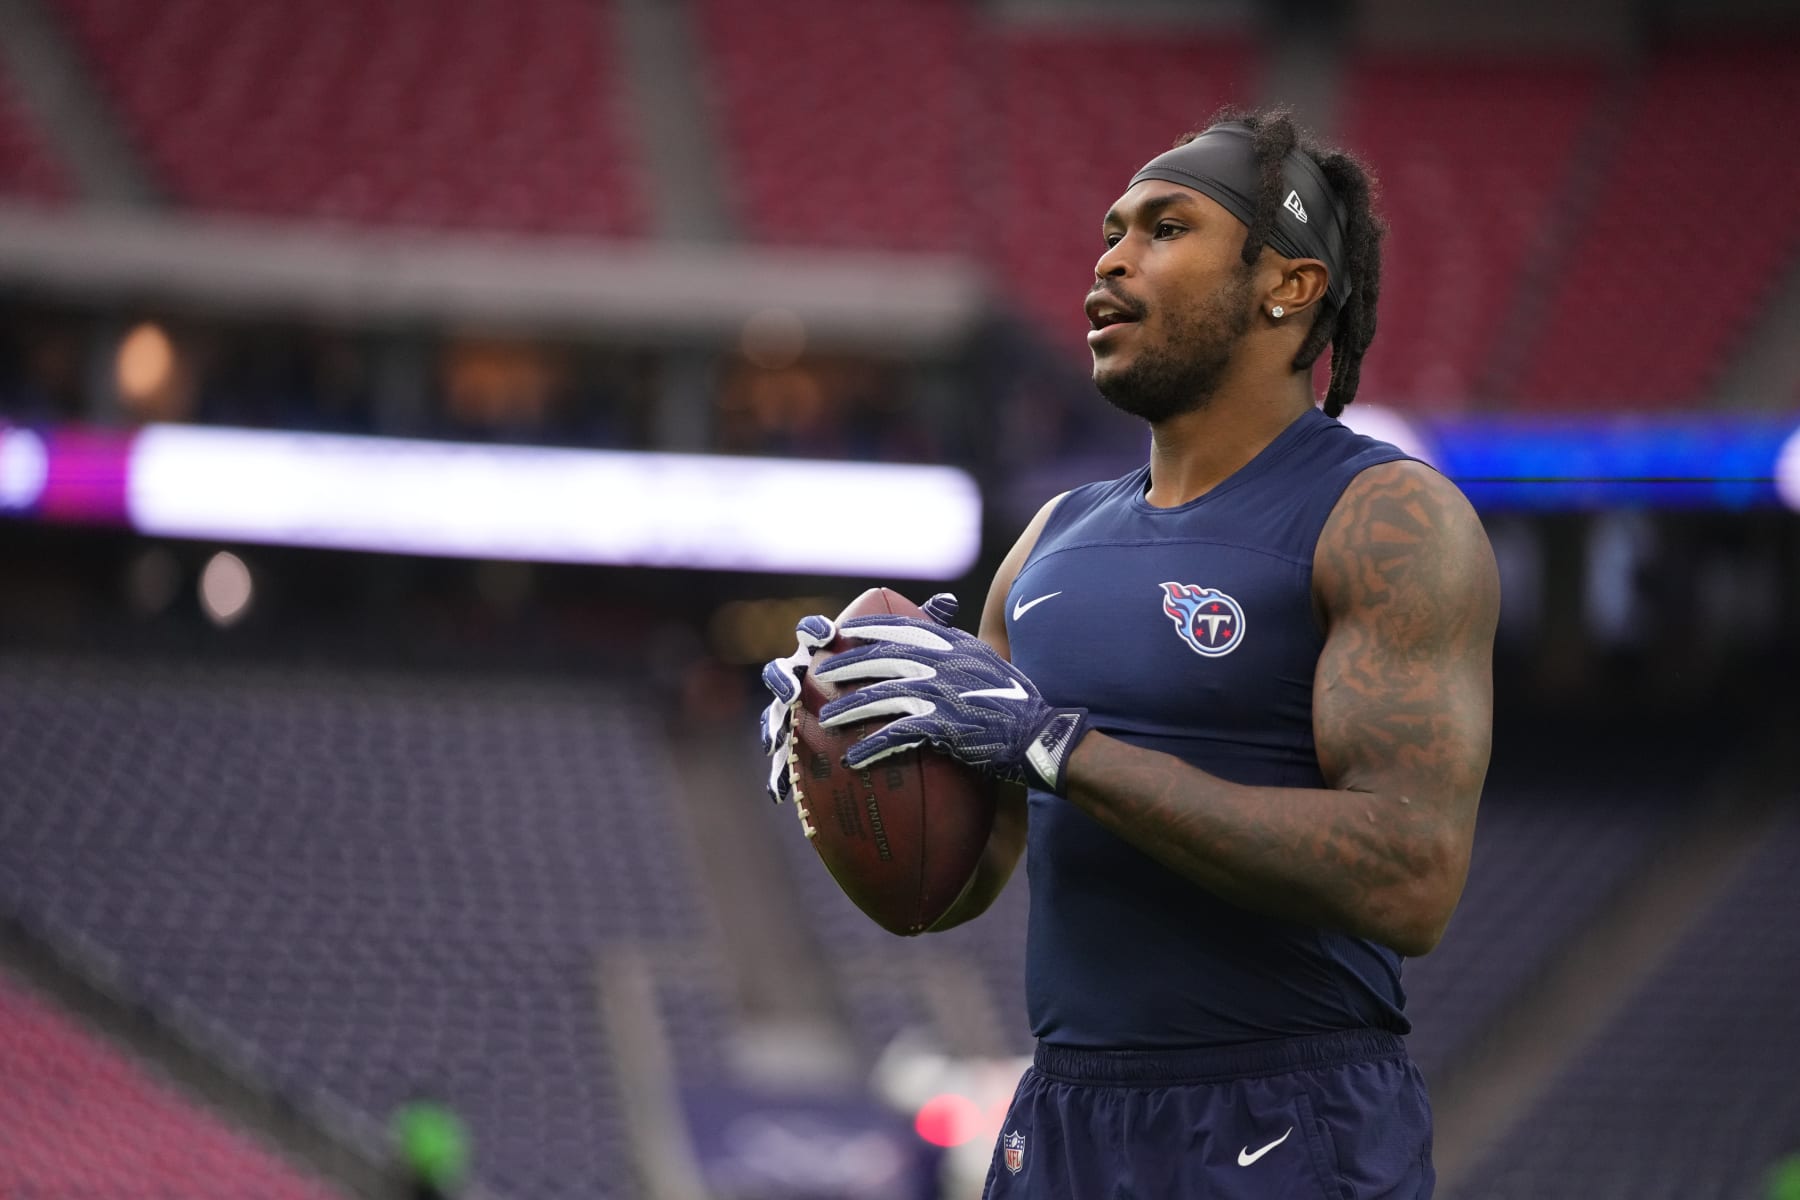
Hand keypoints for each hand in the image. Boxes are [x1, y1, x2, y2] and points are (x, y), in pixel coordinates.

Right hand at [758, 592, 959, 803]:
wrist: (881, 723)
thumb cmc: (894, 683)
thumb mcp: (912, 657)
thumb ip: (923, 628)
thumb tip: (946, 601)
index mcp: (826, 654)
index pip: (812, 635)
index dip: (812, 630)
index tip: (824, 634)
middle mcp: (803, 681)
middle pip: (781, 672)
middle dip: (781, 677)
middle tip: (792, 688)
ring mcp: (793, 715)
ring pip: (774, 717)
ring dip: (772, 726)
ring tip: (777, 742)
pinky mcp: (794, 749)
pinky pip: (781, 763)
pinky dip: (778, 774)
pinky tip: (780, 792)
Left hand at [814, 615, 1088, 793]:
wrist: (1041, 737)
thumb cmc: (1019, 706)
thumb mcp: (992, 666)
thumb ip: (964, 655)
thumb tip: (942, 646)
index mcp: (957, 645)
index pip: (905, 626)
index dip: (871, 626)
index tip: (846, 629)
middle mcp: (946, 662)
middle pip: (883, 656)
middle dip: (847, 664)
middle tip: (822, 674)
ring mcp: (943, 692)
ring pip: (881, 694)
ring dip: (849, 708)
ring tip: (825, 720)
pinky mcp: (942, 725)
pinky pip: (895, 734)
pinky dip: (870, 746)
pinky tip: (852, 757)